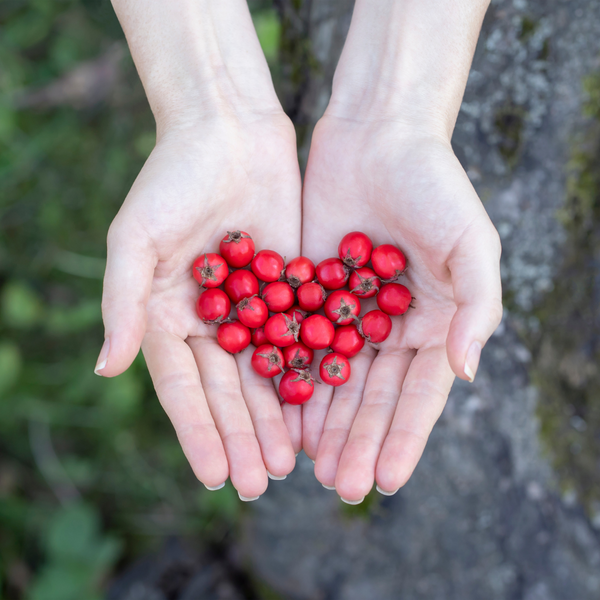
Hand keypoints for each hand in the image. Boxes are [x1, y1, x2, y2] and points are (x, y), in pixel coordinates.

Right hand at [97, 113, 302, 498]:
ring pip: (265, 373)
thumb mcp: (137, 237)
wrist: (227, 131)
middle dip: (242, 436)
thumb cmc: (171, 178)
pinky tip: (320, 407)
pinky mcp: (288, 287)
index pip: (182, 387)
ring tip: (291, 461)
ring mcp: (251, 307)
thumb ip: (123, 301)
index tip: (213, 476)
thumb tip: (104, 367)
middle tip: (261, 482)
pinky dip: (307, 373)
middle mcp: (209, 320)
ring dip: (276, 417)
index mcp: (167, 315)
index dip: (197, 431)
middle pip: (226, 389)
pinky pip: (299, 337)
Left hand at [301, 115, 501, 501]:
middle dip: (356, 441)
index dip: (403, 439)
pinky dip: (289, 376)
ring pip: (331, 378)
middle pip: (371, 397)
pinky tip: (277, 411)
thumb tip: (467, 370)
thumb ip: (476, 306)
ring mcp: (347, 312)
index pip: (418, 395)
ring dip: (320, 421)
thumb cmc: (435, 184)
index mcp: (432, 324)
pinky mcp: (309, 291)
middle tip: (337, 485)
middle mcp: (390, 327)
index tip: (383, 481)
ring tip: (305, 463)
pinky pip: (297, 341)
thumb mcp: (471, 242)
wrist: (378, 136)